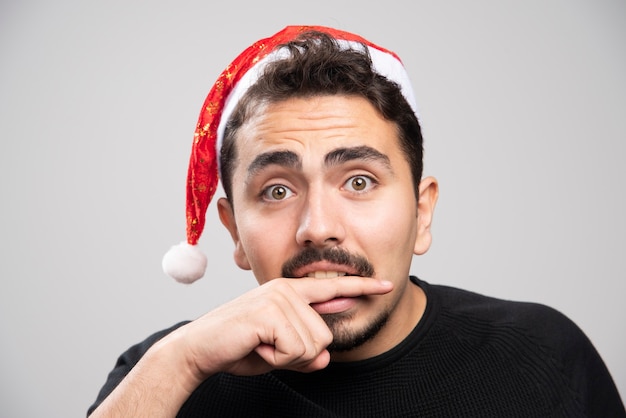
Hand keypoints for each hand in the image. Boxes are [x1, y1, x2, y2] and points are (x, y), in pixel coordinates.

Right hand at [172, 276, 392, 379]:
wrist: (199, 350)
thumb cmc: (238, 348)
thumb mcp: (278, 354)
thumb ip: (304, 354)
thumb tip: (325, 358)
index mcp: (291, 293)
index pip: (333, 289)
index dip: (362, 289)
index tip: (387, 284)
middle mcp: (288, 290)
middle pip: (325, 336)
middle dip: (299, 355)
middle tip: (268, 348)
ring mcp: (279, 298)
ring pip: (312, 345)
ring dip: (286, 358)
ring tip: (260, 345)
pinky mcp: (270, 312)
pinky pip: (296, 350)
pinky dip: (277, 359)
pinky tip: (257, 347)